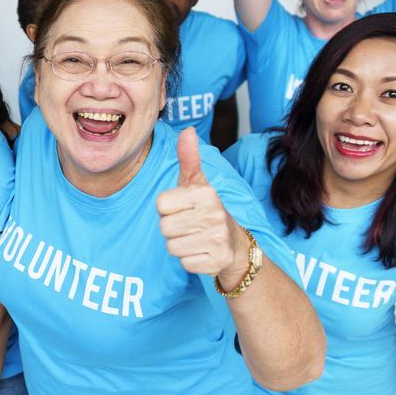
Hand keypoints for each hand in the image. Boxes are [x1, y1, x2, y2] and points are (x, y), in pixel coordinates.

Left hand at [156, 128, 249, 284]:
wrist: (235, 244)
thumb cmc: (207, 209)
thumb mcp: (197, 183)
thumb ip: (188, 158)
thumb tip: (187, 130)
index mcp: (205, 193)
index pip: (161, 205)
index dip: (168, 209)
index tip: (184, 209)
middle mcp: (214, 214)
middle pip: (164, 228)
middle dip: (173, 229)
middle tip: (190, 226)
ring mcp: (217, 239)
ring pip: (172, 247)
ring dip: (180, 245)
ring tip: (195, 238)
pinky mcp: (217, 261)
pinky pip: (184, 263)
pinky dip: (190, 261)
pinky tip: (202, 252)